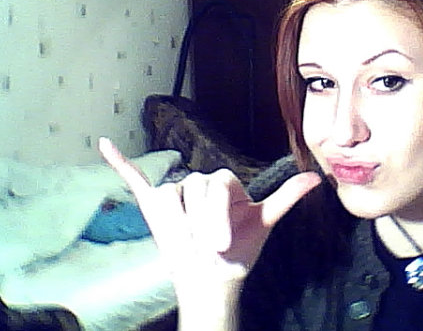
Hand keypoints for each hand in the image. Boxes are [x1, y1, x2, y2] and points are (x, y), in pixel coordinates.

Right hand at [98, 138, 320, 285]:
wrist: (213, 277)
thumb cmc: (239, 250)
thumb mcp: (264, 221)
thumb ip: (286, 197)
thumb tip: (317, 178)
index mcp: (223, 183)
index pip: (218, 182)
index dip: (219, 214)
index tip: (223, 244)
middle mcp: (198, 183)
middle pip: (195, 187)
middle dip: (203, 221)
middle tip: (209, 247)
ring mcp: (174, 192)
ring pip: (170, 193)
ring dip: (179, 222)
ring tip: (188, 241)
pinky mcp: (152, 202)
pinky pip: (135, 177)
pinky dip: (120, 162)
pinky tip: (106, 145)